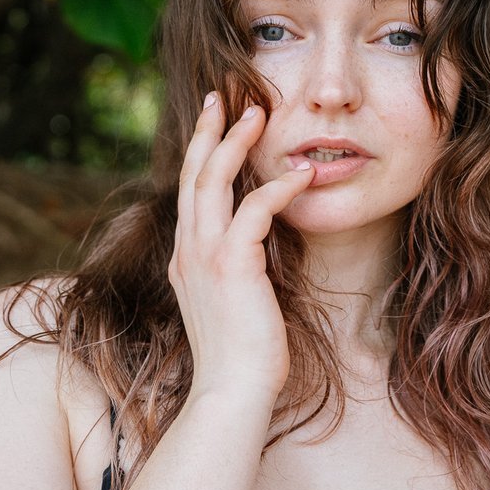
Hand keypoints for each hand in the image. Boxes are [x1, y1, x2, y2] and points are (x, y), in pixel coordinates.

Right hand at [168, 93, 315, 402]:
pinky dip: (278, 187)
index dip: (201, 152)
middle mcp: (188, 251)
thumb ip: (237, 270)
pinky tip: (302, 175)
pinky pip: (254, 210)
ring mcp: (205, 257)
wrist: (233, 394)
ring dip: (236, 142)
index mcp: (187, 258)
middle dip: (210, 129)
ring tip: (259, 113)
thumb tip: (258, 250)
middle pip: (192, 173)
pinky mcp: (232, 267)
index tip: (215, 121)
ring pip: (213, 180)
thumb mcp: (233, 303)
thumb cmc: (243, 358)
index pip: (189, 191)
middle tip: (226, 95)